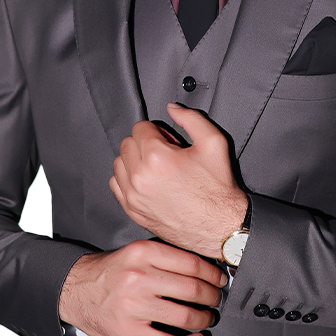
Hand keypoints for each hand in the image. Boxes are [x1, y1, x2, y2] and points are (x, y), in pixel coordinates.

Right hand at [58, 240, 227, 335]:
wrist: (73, 290)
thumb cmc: (108, 272)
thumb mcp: (134, 252)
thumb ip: (164, 257)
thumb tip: (202, 269)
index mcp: (143, 253)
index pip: (191, 264)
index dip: (212, 274)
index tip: (219, 280)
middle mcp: (139, 278)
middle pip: (193, 290)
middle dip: (212, 297)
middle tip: (216, 300)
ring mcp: (134, 306)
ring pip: (185, 317)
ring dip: (203, 320)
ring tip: (207, 318)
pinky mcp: (129, 331)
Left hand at [110, 104, 248, 257]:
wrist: (220, 226)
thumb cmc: (217, 189)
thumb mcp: (214, 143)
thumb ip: (191, 118)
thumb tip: (172, 108)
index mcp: (157, 157)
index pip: (140, 127)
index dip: (157, 130)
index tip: (169, 141)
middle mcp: (140, 177)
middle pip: (127, 143)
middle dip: (145, 143)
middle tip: (165, 154)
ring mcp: (134, 196)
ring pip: (119, 163)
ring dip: (134, 160)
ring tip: (156, 168)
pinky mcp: (133, 211)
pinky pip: (116, 185)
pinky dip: (127, 179)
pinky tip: (146, 181)